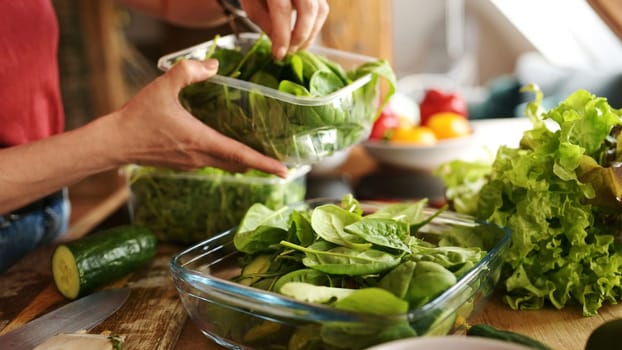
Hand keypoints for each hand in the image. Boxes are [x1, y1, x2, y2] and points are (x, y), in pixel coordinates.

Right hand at [106, 59, 287, 176]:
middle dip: (261, 164)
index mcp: (202, 141)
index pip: (241, 155)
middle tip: (282, 163)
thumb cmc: (138, 117)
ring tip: (262, 154)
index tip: (285, 170)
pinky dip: (227, 158)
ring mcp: (193, 163)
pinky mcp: (185, 164)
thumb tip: (214, 64)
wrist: (115, 142)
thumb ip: (189, 71)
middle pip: (239, 163)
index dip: (265, 163)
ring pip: (226, 165)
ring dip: (244, 161)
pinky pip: (213, 162)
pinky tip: (229, 147)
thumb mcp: (163, 87)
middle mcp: (201, 157)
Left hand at [239, 0, 328, 59]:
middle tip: (289, 52)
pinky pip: (322, 9)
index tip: (279, 55)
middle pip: (307, 9)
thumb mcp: (251, 4)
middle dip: (299, 35)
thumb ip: (264, 22)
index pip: (281, 9)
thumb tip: (280, 43)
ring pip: (320, 10)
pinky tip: (303, 35)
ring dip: (310, 34)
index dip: (282, 35)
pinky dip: (314, 26)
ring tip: (296, 47)